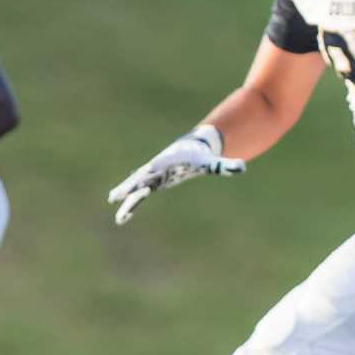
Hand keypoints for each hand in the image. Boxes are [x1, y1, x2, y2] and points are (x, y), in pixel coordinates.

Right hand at [107, 128, 244, 225]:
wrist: (196, 146)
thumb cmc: (203, 155)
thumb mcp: (213, 162)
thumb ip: (226, 165)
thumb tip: (242, 167)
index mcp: (168, 162)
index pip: (156, 171)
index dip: (149, 178)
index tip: (143, 186)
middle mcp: (157, 168)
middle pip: (141, 178)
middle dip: (129, 187)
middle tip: (114, 196)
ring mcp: (154, 174)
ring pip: (137, 184)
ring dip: (126, 192)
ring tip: (112, 200)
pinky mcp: (154, 180)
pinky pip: (140, 190)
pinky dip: (131, 196)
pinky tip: (121, 208)